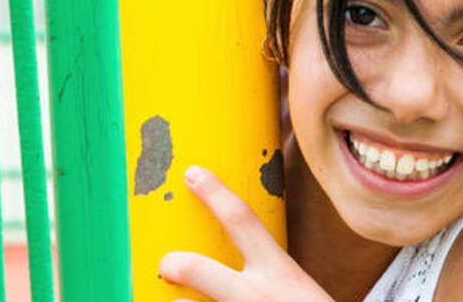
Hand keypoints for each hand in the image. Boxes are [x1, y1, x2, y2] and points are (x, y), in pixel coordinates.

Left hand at [158, 165, 334, 301]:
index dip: (215, 193)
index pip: (243, 221)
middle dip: (178, 263)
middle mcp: (258, 294)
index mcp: (279, 273)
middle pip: (202, 269)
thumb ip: (269, 278)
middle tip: (166, 263)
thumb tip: (238, 270)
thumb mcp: (296, 290)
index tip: (192, 173)